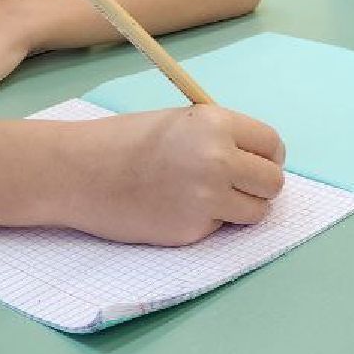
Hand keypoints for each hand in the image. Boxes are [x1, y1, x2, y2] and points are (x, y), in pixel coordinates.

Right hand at [73, 106, 285, 245]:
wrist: (81, 171)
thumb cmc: (126, 141)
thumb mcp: (181, 122)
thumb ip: (222, 138)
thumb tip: (257, 160)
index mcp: (217, 125)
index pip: (272, 145)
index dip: (267, 155)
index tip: (257, 162)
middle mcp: (219, 161)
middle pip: (273, 183)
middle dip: (260, 185)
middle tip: (238, 184)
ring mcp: (207, 199)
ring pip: (257, 212)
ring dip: (241, 207)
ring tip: (209, 197)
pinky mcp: (192, 231)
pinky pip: (220, 227)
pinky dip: (208, 222)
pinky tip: (177, 207)